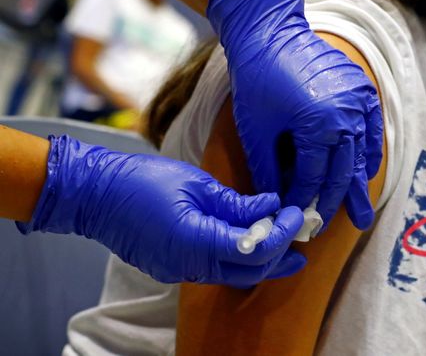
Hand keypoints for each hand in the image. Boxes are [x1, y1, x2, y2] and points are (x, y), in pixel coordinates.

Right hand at [17, 135, 305, 287]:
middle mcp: (190, 265)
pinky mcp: (174, 269)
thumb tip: (272, 206)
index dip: (283, 234)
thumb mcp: (198, 184)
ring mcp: (180, 271)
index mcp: (196, 241)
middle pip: (251, 271)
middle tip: (300, 229)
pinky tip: (250, 235)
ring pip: (235, 274)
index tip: (297, 213)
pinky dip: (239, 256)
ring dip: (262, 257)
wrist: (96, 195)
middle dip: (282, 253)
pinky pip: (216, 269)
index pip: (256, 250)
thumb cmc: (145, 180)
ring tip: (283, 233)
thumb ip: (237, 203)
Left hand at [207, 0, 382, 229]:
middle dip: (336, 201)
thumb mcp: (257, 131)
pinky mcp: (363, 88)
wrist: (271, 33)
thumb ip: (270, 171)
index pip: (313, 177)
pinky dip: (370, 151)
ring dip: (359, 182)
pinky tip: (369, 170)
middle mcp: (346, 115)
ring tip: (364, 211)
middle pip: (342, 170)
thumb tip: (276, 204)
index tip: (300, 220)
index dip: (305, 202)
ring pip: (361, 153)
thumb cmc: (257, 80)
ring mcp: (359, 100)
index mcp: (318, 126)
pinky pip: (372, 128)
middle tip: (340, 226)